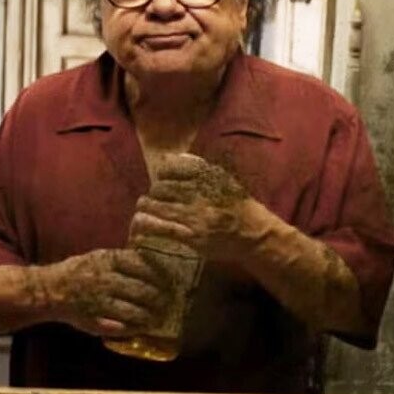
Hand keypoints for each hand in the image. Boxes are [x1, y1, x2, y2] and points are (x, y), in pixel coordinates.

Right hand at [37, 248, 171, 336]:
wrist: (49, 290)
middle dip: (159, 298)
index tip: (170, 280)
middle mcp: (105, 280)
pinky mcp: (94, 320)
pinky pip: (119, 327)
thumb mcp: (99, 257)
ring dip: (150, 316)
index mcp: (107, 261)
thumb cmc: (79, 272)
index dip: (159, 275)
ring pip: (133, 311)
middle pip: (141, 290)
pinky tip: (141, 328)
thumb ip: (122, 260)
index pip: (142, 266)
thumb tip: (153, 261)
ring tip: (159, 318)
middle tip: (170, 302)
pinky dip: (133, 329)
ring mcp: (99, 301)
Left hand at [130, 153, 271, 261]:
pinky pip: (161, 230)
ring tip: (141, 214)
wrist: (255, 234)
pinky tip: (138, 233)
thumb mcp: (224, 179)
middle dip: (152, 196)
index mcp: (207, 178)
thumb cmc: (239, 206)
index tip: (161, 181)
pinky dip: (146, 229)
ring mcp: (195, 217)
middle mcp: (199, 195)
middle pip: (161, 189)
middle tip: (150, 201)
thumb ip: (199, 167)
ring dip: (144, 211)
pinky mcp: (192, 237)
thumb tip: (172, 156)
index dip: (162, 175)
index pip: (172, 168)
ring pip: (157, 208)